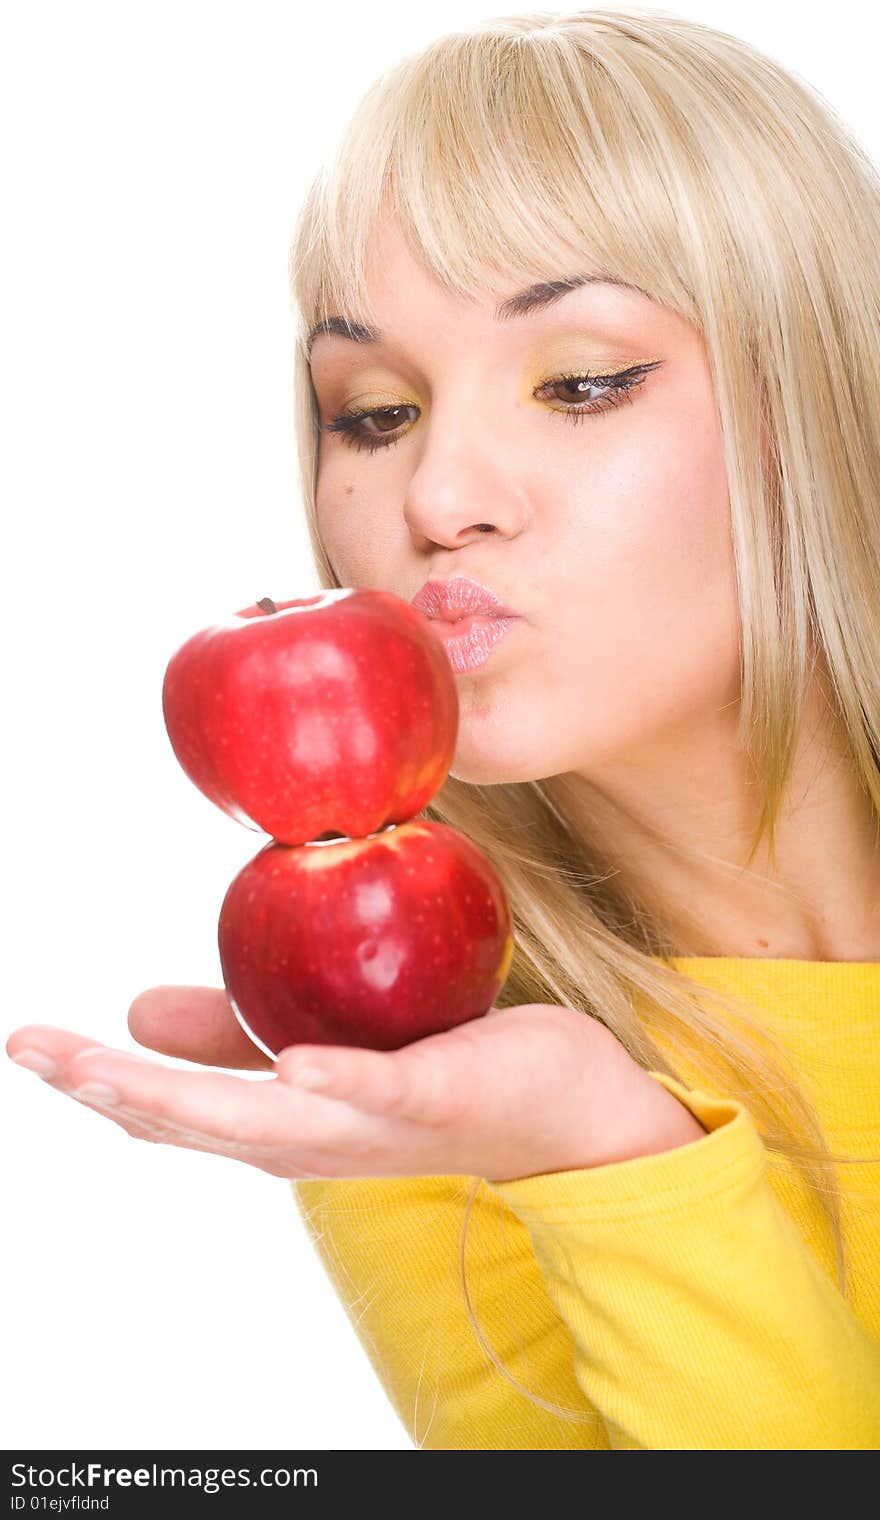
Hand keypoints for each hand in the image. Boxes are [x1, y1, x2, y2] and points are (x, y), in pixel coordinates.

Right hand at [6, 989, 704, 1182]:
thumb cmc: (437, 1064)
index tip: (31, 1045)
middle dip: (116, 1091)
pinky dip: (338, 1084)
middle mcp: (319, 1137)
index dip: (97, 1081)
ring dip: (193, 1095)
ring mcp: (377, 1125)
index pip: (174, 1112)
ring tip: (115, 1064)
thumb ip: (234, 1033)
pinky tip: (291, 1067)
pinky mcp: (440, 1092)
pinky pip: (385, 1091)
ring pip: (273, 1119)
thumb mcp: (319, 1045)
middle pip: (203, 1124)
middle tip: (40, 1052)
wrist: (563, 1107)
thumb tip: (138, 1007)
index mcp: (285, 1122)